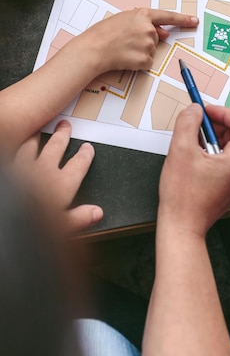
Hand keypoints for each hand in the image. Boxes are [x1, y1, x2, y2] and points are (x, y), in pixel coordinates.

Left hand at [11, 119, 102, 234]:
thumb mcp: (64, 228)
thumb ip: (79, 218)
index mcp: (61, 185)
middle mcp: (43, 171)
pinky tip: (14, 147)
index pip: (78, 165)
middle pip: (55, 148)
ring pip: (30, 147)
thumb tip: (95, 212)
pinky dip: (16, 148)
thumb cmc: (31, 225)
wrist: (6, 221)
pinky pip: (13, 155)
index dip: (84, 155)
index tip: (87, 148)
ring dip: (36, 138)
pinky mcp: (7, 170)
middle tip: (65, 126)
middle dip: (62, 136)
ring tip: (39, 131)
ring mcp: (21, 168)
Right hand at [81, 9, 199, 74]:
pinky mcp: (145, 60)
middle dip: (144, 41)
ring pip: (151, 51)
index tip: (194, 21)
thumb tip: (164, 33)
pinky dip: (139, 64)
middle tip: (125, 42)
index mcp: (142, 15)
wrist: (93, 49)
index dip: (183, 19)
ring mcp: (148, 45)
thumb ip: (145, 23)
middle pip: (156, 39)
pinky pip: (147, 63)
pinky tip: (126, 59)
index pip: (168, 16)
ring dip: (140, 52)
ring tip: (123, 49)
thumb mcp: (124, 20)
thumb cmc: (104, 33)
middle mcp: (148, 29)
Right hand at [158, 104, 229, 236]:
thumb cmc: (182, 197)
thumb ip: (188, 123)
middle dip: (215, 125)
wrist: (182, 227)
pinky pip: (226, 159)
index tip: (205, 113)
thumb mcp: (180, 150)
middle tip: (194, 126)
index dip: (224, 111)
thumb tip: (195, 109)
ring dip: (211, 138)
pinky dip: (212, 152)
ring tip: (191, 146)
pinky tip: (194, 160)